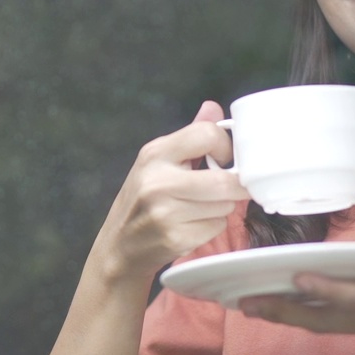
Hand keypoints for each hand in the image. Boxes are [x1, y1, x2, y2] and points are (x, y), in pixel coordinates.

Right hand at [92, 101, 248, 283]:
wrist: (119, 246)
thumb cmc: (143, 200)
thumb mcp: (157, 161)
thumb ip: (190, 136)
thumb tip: (213, 107)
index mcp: (155, 153)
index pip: (207, 134)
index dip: (225, 147)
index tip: (224, 159)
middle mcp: (157, 181)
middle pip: (224, 180)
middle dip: (236, 186)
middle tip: (231, 188)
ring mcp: (165, 212)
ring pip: (225, 205)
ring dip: (222, 207)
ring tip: (200, 207)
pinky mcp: (175, 238)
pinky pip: (216, 227)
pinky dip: (212, 227)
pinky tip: (192, 225)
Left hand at [238, 226, 354, 353]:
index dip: (324, 290)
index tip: (294, 278)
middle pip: (324, 319)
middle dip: (283, 311)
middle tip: (241, 302)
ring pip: (323, 324)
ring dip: (286, 315)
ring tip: (247, 305)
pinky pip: (331, 322)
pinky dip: (304, 315)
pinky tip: (283, 305)